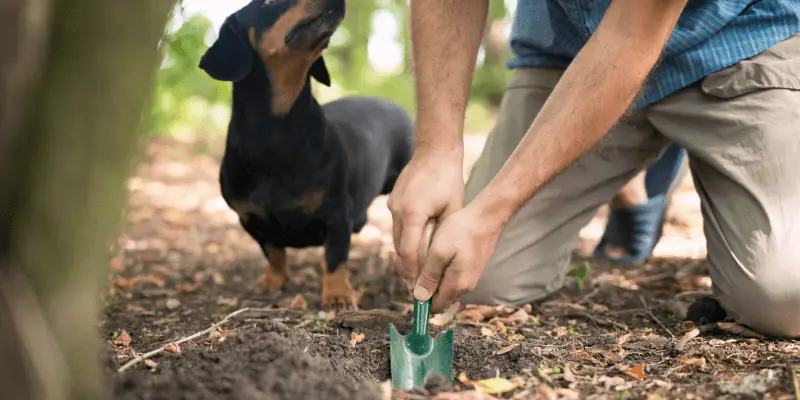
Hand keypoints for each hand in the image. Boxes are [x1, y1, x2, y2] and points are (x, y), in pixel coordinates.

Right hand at [387, 149, 463, 291]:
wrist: (435, 151)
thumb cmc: (449, 179)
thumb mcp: (452, 209)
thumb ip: (442, 234)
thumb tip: (438, 261)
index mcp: (413, 213)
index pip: (408, 252)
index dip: (412, 273)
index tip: (417, 288)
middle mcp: (398, 210)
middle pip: (398, 249)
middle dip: (407, 269)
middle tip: (415, 288)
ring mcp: (392, 204)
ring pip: (396, 239)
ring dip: (405, 256)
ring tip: (415, 274)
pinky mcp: (392, 201)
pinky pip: (397, 227)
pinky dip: (405, 240)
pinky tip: (414, 250)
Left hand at [413, 203, 503, 312]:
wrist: (487, 217)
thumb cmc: (462, 231)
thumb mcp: (439, 252)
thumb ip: (429, 277)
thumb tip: (419, 299)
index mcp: (456, 285)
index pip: (435, 306)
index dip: (420, 298)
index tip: (410, 280)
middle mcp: (465, 286)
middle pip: (439, 296)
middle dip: (425, 284)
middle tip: (414, 264)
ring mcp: (470, 277)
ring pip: (445, 284)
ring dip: (432, 274)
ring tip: (424, 255)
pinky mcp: (472, 268)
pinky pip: (452, 275)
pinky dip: (442, 268)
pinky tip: (437, 252)